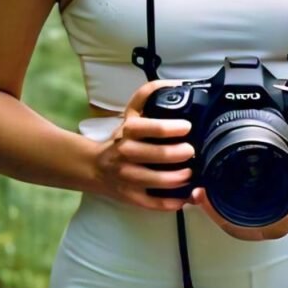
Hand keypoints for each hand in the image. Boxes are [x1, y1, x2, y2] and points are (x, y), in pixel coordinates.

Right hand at [93, 79, 195, 211]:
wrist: (95, 167)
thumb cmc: (121, 137)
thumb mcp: (130, 113)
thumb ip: (148, 95)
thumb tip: (176, 83)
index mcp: (128, 131)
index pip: (150, 127)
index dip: (171, 128)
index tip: (187, 127)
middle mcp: (126, 154)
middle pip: (158, 155)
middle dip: (181, 153)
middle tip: (192, 151)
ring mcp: (128, 178)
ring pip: (158, 181)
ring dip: (180, 177)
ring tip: (192, 172)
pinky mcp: (132, 198)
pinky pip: (155, 204)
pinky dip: (174, 202)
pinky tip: (186, 196)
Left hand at [188, 126, 287, 240]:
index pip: (277, 221)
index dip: (247, 219)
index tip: (224, 206)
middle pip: (258, 230)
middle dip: (227, 220)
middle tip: (203, 201)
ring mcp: (284, 212)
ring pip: (251, 228)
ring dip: (225, 219)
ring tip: (202, 200)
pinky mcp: (274, 206)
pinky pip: (251, 218)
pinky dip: (230, 213)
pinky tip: (213, 201)